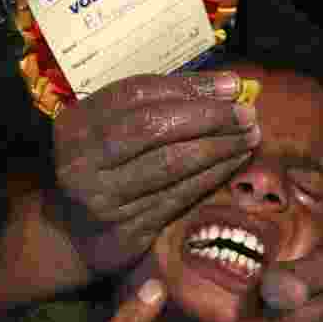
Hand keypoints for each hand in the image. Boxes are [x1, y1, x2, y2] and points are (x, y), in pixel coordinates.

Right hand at [53, 72, 260, 276]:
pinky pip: (178, 195)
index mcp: (78, 124)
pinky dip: (211, 176)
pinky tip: (233, 163)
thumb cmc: (104, 171)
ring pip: (170, 163)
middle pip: (153, 126)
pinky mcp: (126, 228)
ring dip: (218, 147)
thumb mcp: (110, 133)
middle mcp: (84, 159)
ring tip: (249, 137)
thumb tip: (223, 87)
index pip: (137, 94)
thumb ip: (154, 108)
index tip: (230, 85)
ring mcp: (103, 197)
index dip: (188, 86)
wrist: (73, 236)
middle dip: (208, 117)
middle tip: (247, 114)